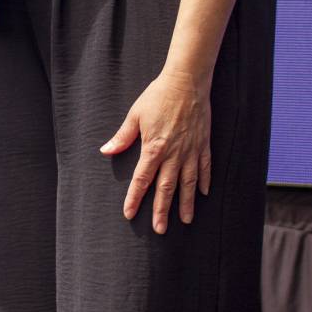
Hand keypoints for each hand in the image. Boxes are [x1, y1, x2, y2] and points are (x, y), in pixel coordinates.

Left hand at [100, 70, 211, 232]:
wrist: (187, 82)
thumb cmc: (158, 96)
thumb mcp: (135, 115)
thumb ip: (122, 137)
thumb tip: (106, 151)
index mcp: (154, 148)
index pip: (142, 179)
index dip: (135, 198)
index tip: (130, 213)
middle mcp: (174, 154)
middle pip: (166, 188)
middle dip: (162, 211)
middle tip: (160, 229)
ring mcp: (191, 150)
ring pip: (188, 183)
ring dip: (186, 203)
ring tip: (186, 220)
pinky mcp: (203, 144)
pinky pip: (204, 167)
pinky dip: (204, 181)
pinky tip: (203, 193)